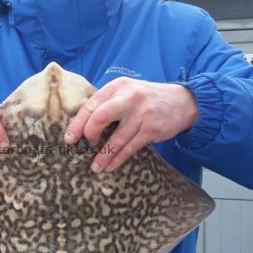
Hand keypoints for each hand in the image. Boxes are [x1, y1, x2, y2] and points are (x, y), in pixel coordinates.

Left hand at [64, 79, 198, 172]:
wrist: (183, 102)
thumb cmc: (147, 99)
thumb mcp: (127, 91)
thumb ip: (108, 102)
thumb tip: (82, 123)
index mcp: (118, 86)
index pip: (92, 104)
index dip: (78, 123)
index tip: (69, 138)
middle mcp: (129, 98)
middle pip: (100, 117)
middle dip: (88, 134)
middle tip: (84, 146)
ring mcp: (141, 114)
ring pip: (116, 139)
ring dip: (104, 155)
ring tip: (96, 166)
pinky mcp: (151, 130)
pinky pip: (129, 148)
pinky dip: (118, 159)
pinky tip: (110, 166)